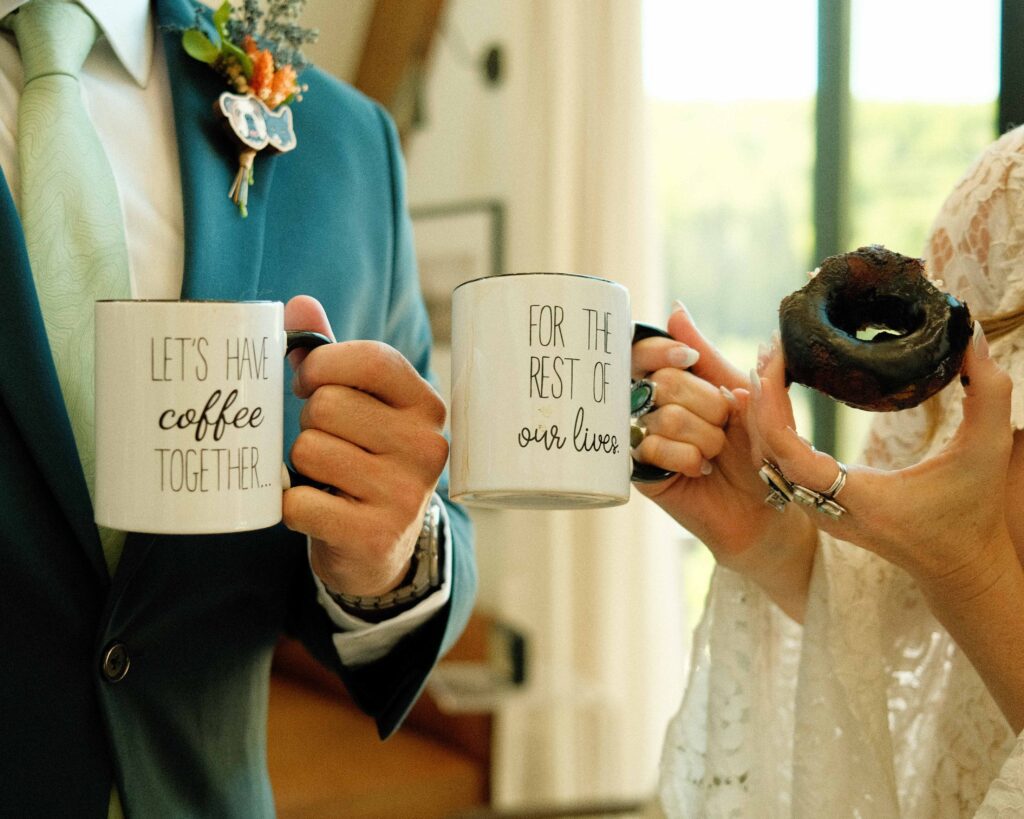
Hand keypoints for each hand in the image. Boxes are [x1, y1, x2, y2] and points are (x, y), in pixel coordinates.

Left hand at [282, 296, 448, 596]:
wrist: (381, 549)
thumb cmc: (366, 460)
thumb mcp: (362, 407)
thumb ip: (331, 356)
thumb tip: (299, 305)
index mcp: (427, 407)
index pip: (371, 360)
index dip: (322, 365)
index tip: (308, 381)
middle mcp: (426, 448)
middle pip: (328, 405)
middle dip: (309, 421)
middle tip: (326, 442)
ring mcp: (404, 495)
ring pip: (309, 450)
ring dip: (301, 465)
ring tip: (326, 478)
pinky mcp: (373, 535)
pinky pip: (297, 502)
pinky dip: (292, 506)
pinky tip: (318, 510)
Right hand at [633, 303, 817, 617]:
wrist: (765, 506)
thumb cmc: (756, 449)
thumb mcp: (740, 392)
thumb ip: (707, 353)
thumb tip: (675, 309)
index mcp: (671, 382)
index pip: (644, 351)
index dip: (661, 349)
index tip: (688, 358)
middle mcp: (651, 407)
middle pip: (662, 382)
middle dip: (705, 404)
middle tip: (721, 426)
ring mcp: (642, 439)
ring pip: (663, 416)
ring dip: (702, 436)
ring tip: (713, 454)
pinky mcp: (640, 472)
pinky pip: (653, 448)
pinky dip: (687, 458)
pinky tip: (699, 470)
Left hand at [748, 322, 1013, 593]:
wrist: (962, 569)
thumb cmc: (974, 513)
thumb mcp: (988, 449)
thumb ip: (988, 391)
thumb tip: (970, 333)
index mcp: (857, 498)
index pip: (789, 453)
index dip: (772, 407)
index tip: (773, 363)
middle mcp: (826, 509)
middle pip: (768, 452)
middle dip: (762, 398)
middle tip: (770, 349)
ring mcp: (818, 512)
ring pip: (767, 461)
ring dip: (762, 412)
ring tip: (769, 364)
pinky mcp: (819, 508)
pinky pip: (779, 467)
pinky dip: (771, 430)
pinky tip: (775, 394)